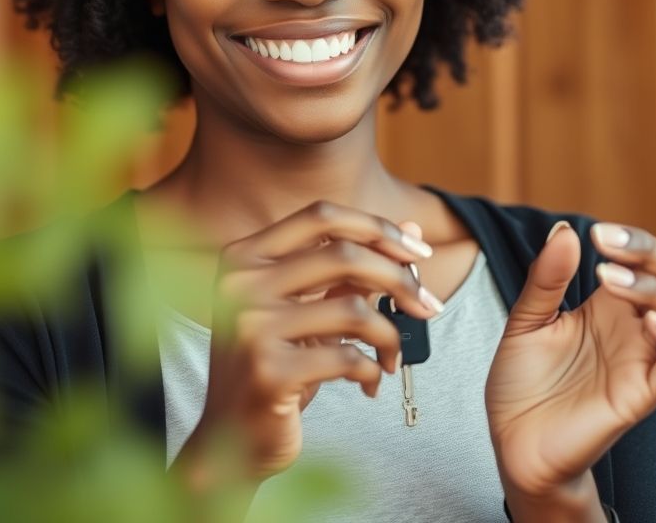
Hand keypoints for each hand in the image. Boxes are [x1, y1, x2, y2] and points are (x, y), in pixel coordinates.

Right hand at [175, 200, 441, 485]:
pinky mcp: (270, 371)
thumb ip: (351, 270)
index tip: (417, 254)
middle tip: (428, 307)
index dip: (376, 228)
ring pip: (354, 309)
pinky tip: (370, 384)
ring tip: (393, 357)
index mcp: (243, 257)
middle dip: (400, 280)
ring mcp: (250, 327)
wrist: (227, 440)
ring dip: (390, 335)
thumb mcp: (305, 311)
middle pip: (344, 255)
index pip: (321, 216)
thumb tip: (414, 232)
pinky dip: (372, 371)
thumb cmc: (273, 366)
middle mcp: (240, 284)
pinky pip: (349, 358)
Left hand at [485, 219, 655, 500]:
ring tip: (610, 280)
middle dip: (652, 252)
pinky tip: (650, 322)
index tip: (598, 233)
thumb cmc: (521, 383)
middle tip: (609, 244)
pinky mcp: (644, 393)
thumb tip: (564, 228)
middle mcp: (633, 327)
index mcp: (608, 304)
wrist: (514, 444)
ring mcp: (642, 359)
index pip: (648, 258)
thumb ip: (545, 279)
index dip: (634, 239)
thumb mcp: (524, 322)